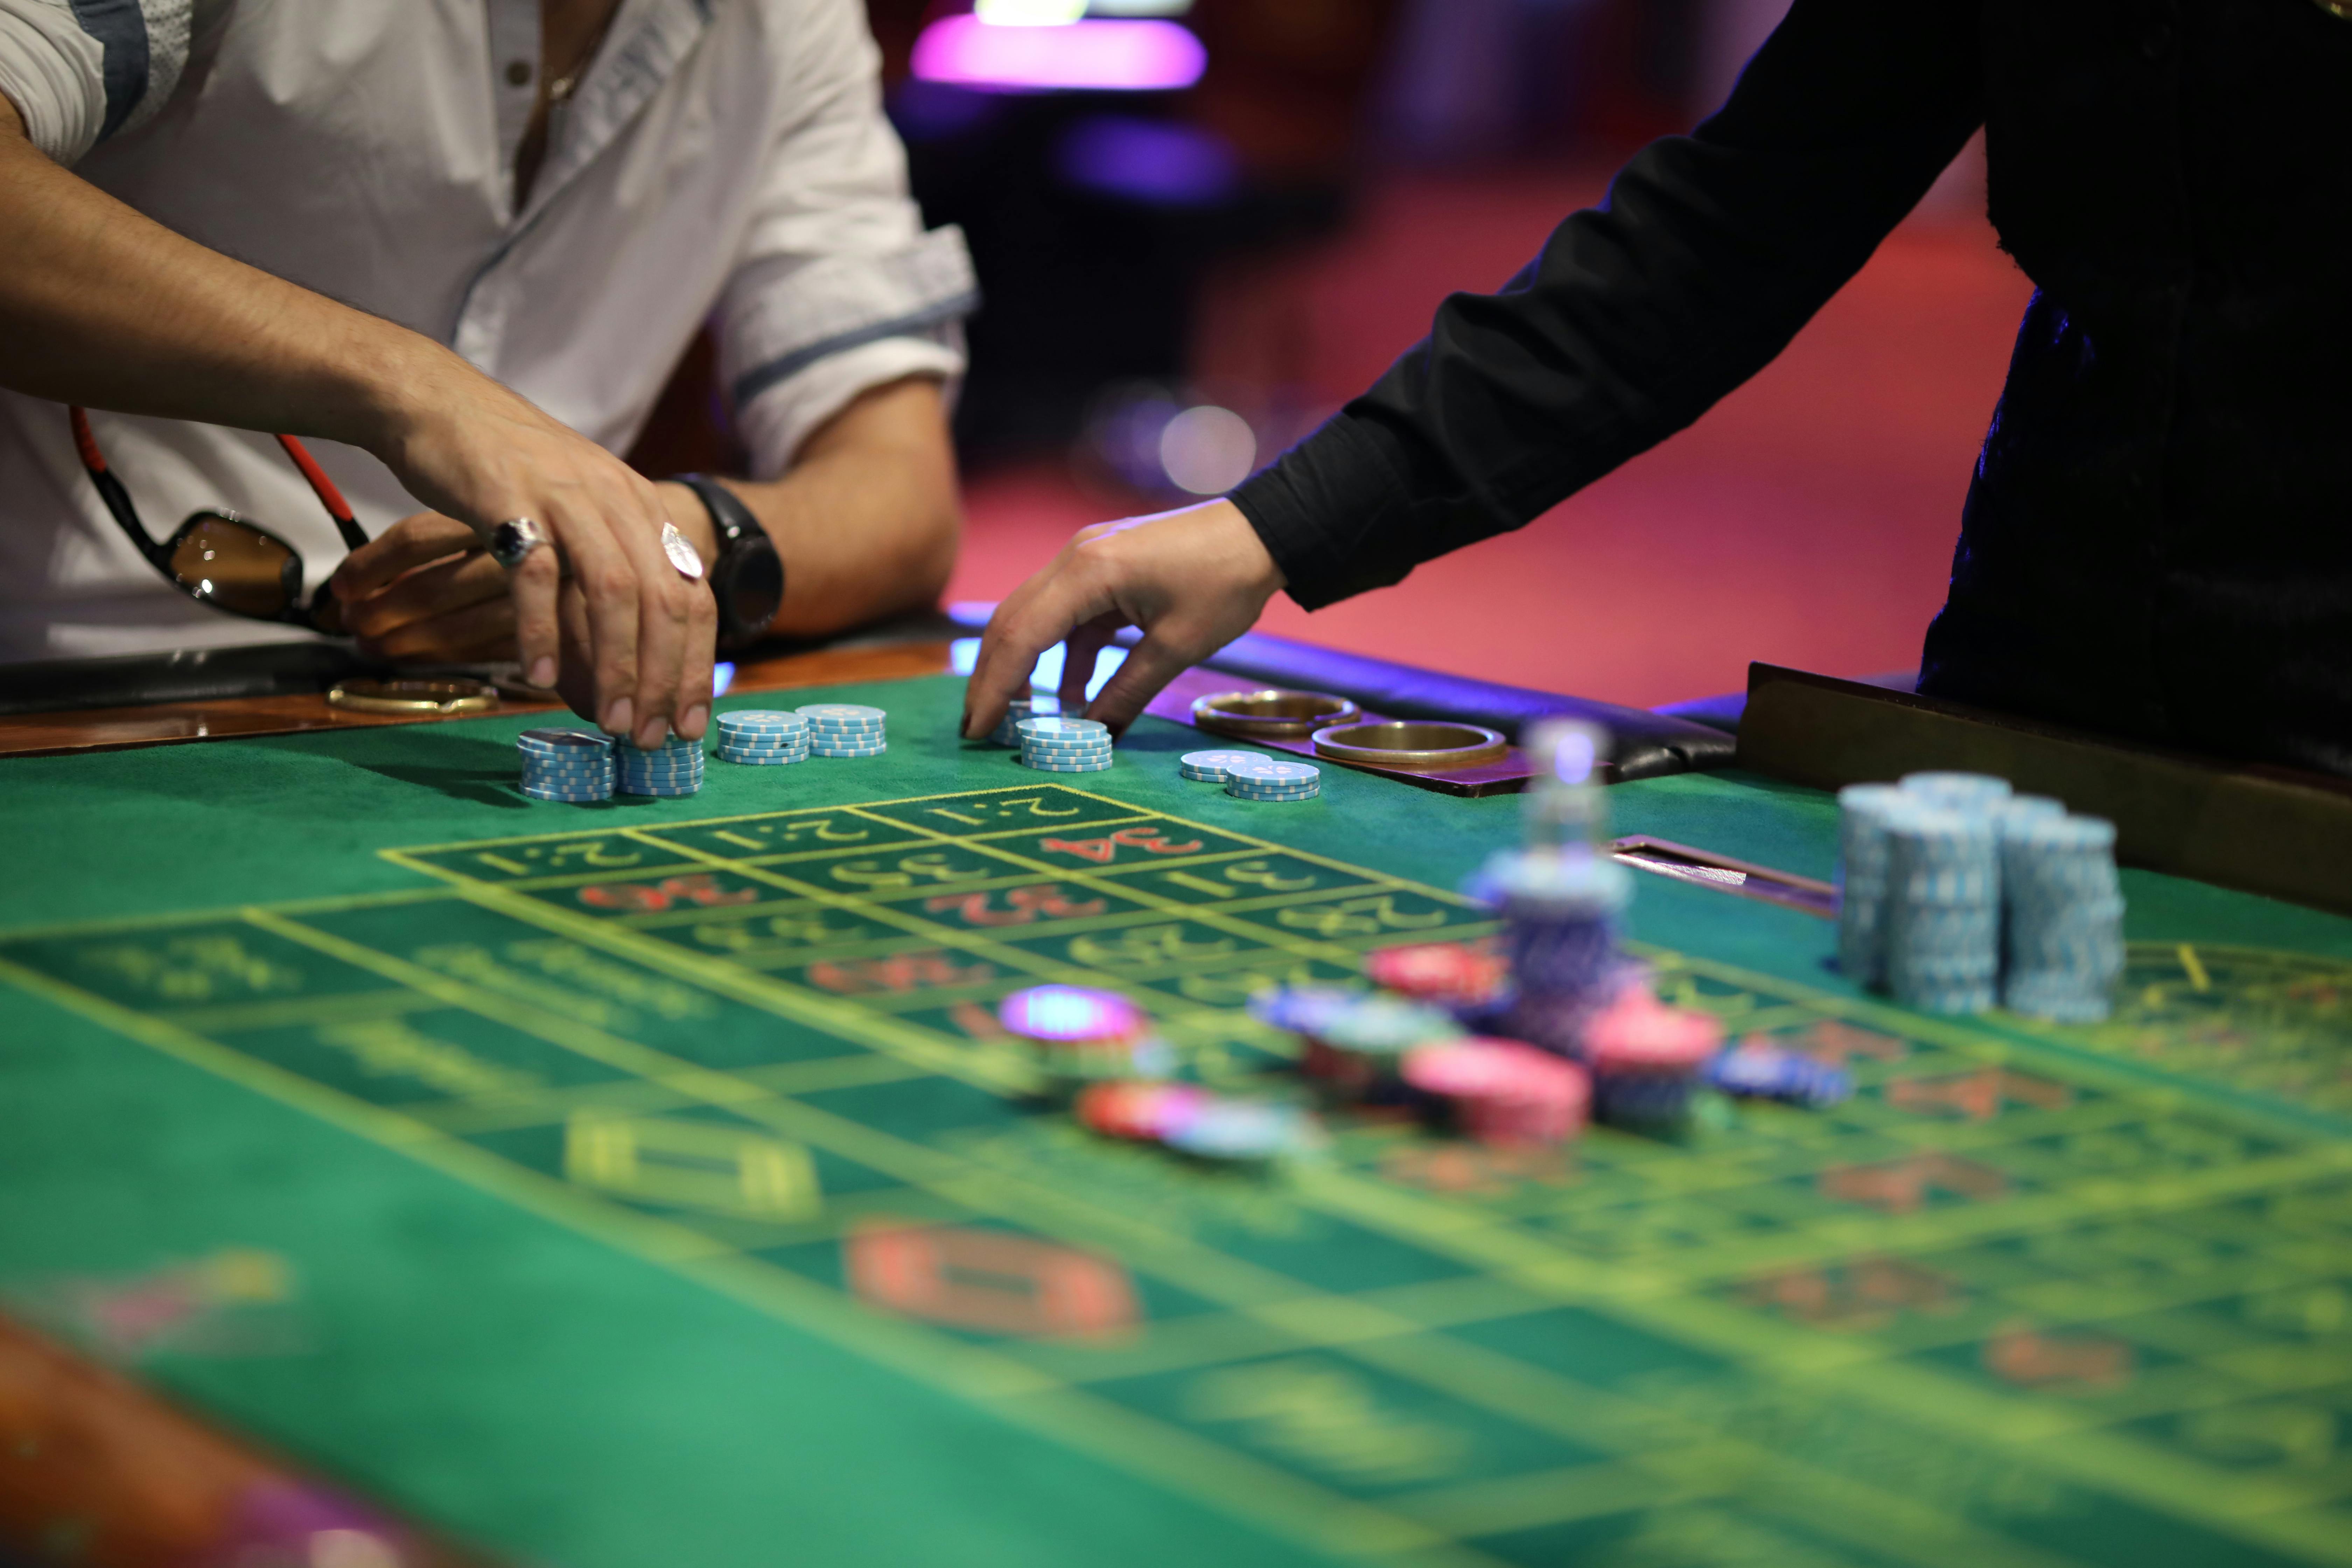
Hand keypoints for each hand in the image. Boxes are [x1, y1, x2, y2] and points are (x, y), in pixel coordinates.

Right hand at [356, 374, 718, 746]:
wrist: (439, 403)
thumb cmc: (511, 473)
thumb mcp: (581, 517)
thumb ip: (607, 577)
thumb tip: (624, 665)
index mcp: (642, 509)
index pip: (694, 597)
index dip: (696, 666)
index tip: (687, 725)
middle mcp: (617, 502)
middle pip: (663, 602)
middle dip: (663, 678)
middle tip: (648, 737)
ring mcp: (567, 499)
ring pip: (615, 591)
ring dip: (617, 665)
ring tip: (612, 721)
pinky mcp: (510, 500)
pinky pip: (537, 576)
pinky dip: (542, 632)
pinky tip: (540, 679)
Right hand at [962, 499, 1284, 739]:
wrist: (1262, 533)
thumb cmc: (1225, 582)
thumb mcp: (1177, 647)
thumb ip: (1127, 693)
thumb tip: (1094, 738)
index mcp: (1088, 573)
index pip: (1021, 636)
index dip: (994, 687)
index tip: (977, 729)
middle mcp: (1074, 558)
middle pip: (1012, 622)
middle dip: (993, 678)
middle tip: (978, 728)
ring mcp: (1086, 558)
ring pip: (1034, 617)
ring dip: (1024, 666)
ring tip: (1019, 716)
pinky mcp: (1102, 566)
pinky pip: (1068, 614)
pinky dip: (1064, 653)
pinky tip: (1074, 694)